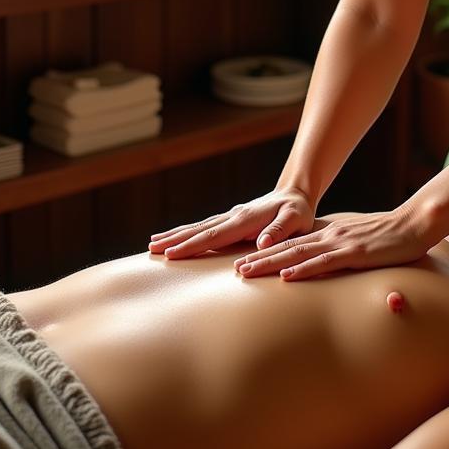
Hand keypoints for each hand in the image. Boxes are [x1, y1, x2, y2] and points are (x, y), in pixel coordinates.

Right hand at [148, 188, 316, 257]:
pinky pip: (202, 227)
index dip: (193, 245)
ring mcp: (228, 217)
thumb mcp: (296, 220)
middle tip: (151, 250)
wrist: (294, 195)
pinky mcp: (228, 220)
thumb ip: (279, 230)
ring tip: (152, 244)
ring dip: (175, 235)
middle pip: (199, 230)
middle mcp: (232, 216)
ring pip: (197, 227)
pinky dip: (185, 232)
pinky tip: (172, 237)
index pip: (215, 235)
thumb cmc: (297, 211)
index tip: (172, 254)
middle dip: (175, 240)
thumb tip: (261, 242)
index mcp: (245, 219)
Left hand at [232, 207, 430, 281]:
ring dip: (270, 263)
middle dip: (259, 258)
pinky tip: (287, 276)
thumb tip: (325, 260)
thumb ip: (340, 249)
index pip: (291, 243)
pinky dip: (303, 270)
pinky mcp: (355, 253)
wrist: (414, 224)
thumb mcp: (358, 241)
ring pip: (297, 254)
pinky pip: (324, 263)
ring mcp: (340, 243)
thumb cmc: (389, 236)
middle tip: (234, 269)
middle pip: (286, 248)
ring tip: (248, 272)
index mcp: (328, 233)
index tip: (244, 260)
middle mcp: (329, 235)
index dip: (267, 251)